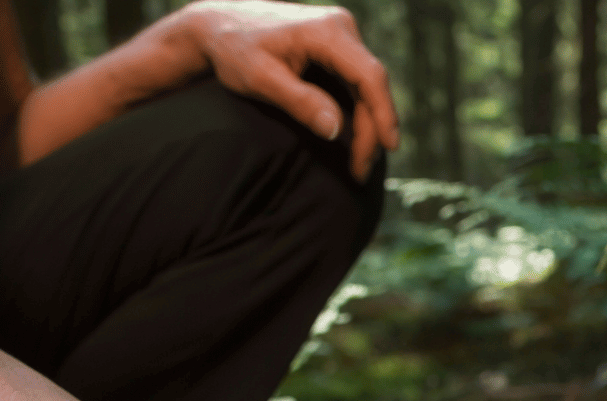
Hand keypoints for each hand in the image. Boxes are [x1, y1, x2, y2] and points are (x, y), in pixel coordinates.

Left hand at [177, 0, 398, 179]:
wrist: (217, 25)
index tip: (389, 147)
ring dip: (366, 123)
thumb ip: (299, 102)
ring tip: (359, 161)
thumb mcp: (261, 79)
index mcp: (326, 31)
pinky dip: (356, 110)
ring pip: (365, 85)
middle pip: (370, 84)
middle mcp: (340, 27)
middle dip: (371, 129)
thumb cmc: (234, 50)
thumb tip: (336, 131)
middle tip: (361, 170)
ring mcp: (339, 34)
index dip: (383, 114)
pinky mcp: (334, 44)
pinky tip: (353, 137)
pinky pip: (354, 81)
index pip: (368, 76)